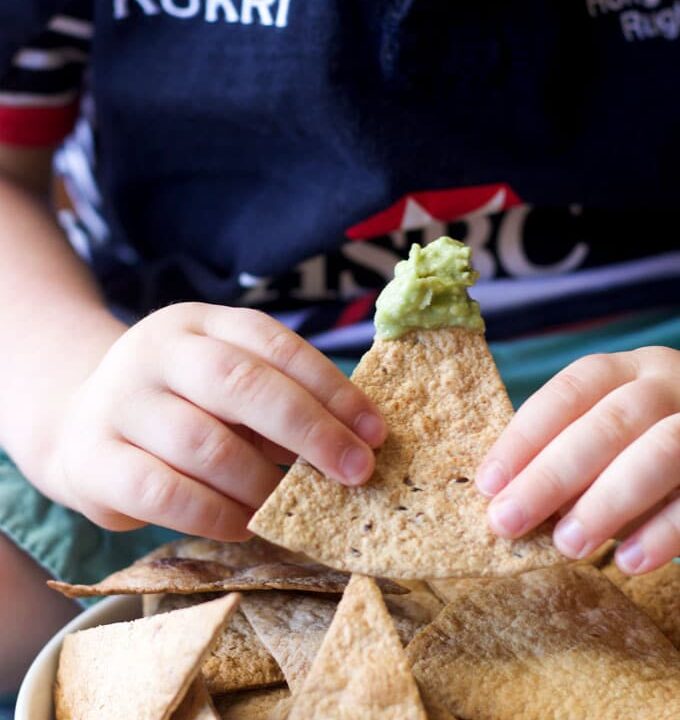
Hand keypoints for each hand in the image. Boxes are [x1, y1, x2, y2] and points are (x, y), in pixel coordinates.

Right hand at [47, 303, 385, 539]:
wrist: (81, 418)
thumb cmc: (182, 403)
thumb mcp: (225, 383)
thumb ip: (279, 400)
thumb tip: (353, 443)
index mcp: (202, 324)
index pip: (274, 344)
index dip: (331, 387)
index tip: (375, 431)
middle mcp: (157, 352)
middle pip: (240, 383)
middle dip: (310, 430)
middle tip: (356, 472)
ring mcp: (119, 403)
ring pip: (204, 444)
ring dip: (261, 483)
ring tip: (291, 505)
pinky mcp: (93, 460)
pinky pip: (164, 494)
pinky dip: (215, 515)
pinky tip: (243, 526)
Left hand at [475, 346, 679, 574]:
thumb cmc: (635, 448)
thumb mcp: (598, 439)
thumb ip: (561, 458)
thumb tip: (505, 501)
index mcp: (623, 371)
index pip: (567, 393)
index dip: (524, 438)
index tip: (488, 484)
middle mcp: (666, 384)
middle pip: (607, 424)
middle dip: (551, 476)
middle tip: (508, 522)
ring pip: (660, 453)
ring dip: (606, 503)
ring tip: (567, 546)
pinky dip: (664, 531)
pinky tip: (629, 562)